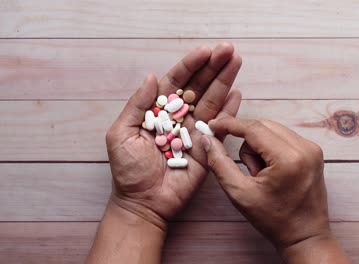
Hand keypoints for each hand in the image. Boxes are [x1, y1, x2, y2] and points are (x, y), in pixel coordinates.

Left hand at [105, 43, 241, 231]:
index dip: (190, 66)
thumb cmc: (128, 170)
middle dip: (213, 67)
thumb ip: (137, 105)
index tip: (205, 51)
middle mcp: (179, 117)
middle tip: (228, 50)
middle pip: (198, 87)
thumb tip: (150, 77)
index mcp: (157, 111)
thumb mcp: (121, 133)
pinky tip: (237, 93)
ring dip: (224, 81)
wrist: (143, 202)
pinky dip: (230, 111)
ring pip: (211, 102)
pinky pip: (220, 127)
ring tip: (236, 62)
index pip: (175, 82)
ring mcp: (195, 132)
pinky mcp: (207, 149)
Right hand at [201, 117, 349, 262]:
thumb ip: (220, 163)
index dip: (230, 124)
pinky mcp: (314, 152)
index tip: (213, 125)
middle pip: (263, 125)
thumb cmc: (274, 220)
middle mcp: (305, 148)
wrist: (305, 236)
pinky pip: (284, 137)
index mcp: (288, 158)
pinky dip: (271, 149)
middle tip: (246, 170)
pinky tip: (272, 171)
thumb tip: (207, 140)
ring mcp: (313, 148)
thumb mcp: (240, 193)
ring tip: (262, 175)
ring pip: (273, 130)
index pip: (254, 128)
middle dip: (247, 142)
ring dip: (259, 147)